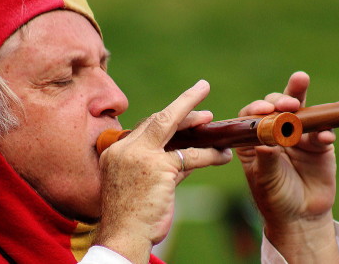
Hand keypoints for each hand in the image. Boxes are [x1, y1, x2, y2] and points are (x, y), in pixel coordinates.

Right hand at [94, 80, 231, 263]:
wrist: (124, 236)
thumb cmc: (132, 216)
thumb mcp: (143, 185)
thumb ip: (163, 166)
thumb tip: (188, 154)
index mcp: (115, 151)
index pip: (144, 127)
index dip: (165, 117)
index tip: (180, 109)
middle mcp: (125, 149)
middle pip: (157, 119)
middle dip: (183, 107)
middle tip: (204, 103)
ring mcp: (141, 156)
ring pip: (174, 130)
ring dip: (198, 124)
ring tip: (216, 123)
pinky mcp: (158, 168)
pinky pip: (190, 155)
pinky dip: (209, 155)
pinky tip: (222, 156)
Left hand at [236, 72, 338, 262]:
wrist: (301, 216)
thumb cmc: (275, 198)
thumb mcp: (266, 181)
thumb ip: (266, 161)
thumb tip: (265, 145)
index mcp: (253, 139)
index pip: (252, 116)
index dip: (257, 108)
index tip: (264, 110)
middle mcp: (275, 132)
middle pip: (277, 106)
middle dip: (281, 97)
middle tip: (287, 101)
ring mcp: (298, 136)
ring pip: (300, 111)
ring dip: (300, 96)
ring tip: (300, 81)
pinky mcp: (319, 145)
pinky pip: (324, 131)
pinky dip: (325, 130)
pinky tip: (325, 136)